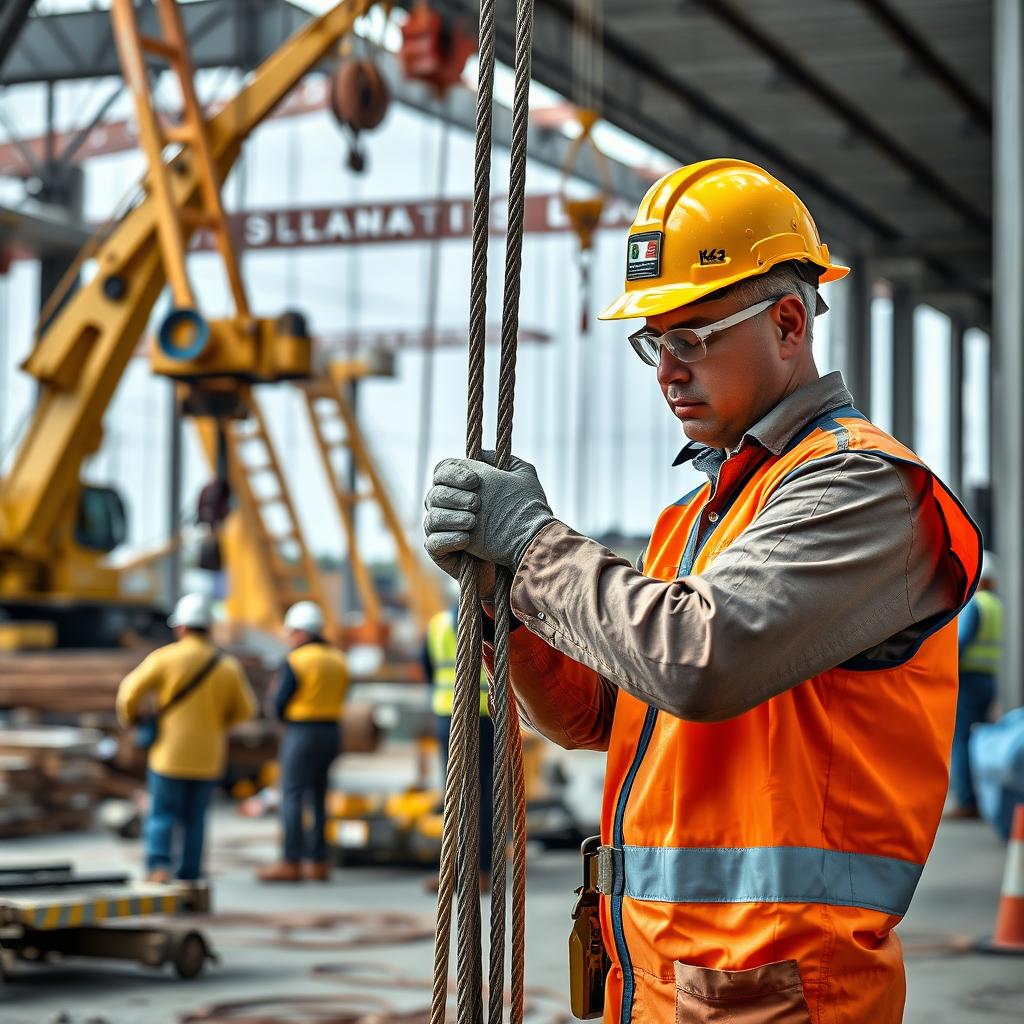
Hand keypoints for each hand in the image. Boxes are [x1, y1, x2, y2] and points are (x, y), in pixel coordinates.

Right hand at [423, 453, 554, 571]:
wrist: (528, 548)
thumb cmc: (524, 511)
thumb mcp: (520, 478)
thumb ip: (501, 460)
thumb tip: (478, 454)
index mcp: (460, 486)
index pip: (442, 471)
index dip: (453, 474)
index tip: (476, 481)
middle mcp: (447, 506)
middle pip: (434, 494)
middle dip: (454, 497)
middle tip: (478, 504)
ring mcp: (442, 529)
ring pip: (432, 518)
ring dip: (452, 518)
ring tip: (473, 522)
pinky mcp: (442, 552)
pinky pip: (433, 543)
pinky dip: (448, 538)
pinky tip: (466, 539)